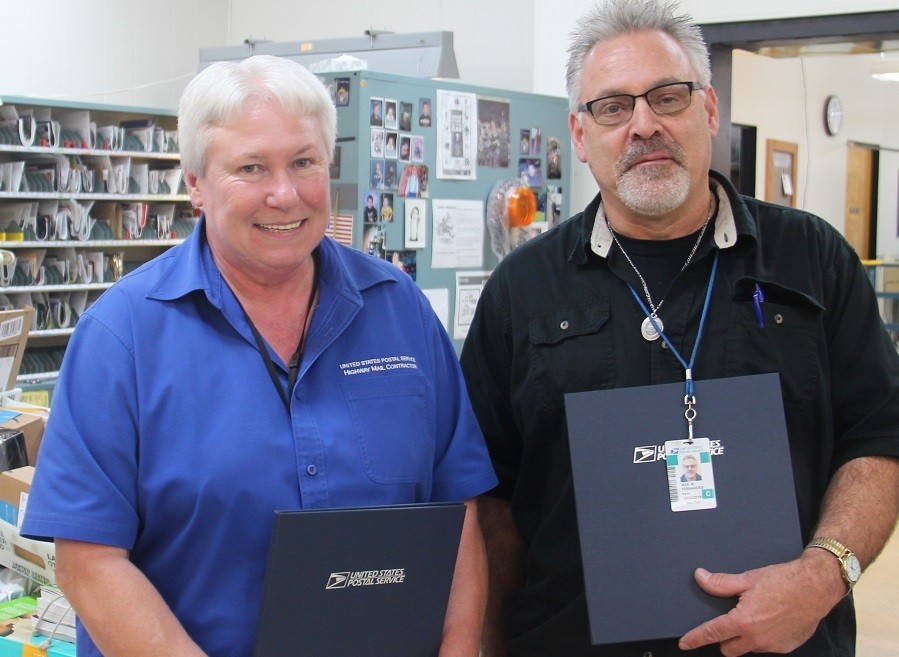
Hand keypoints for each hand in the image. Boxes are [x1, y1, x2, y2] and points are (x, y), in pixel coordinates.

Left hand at [678, 551, 843, 655]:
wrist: (816, 587)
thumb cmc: (784, 581)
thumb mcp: (748, 578)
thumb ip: (721, 583)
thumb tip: (700, 578)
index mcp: (744, 621)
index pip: (712, 633)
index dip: (695, 638)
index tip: (685, 643)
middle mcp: (758, 638)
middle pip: (728, 649)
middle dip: (723, 639)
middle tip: (727, 622)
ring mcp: (773, 645)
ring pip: (748, 648)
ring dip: (744, 638)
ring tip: (753, 616)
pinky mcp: (786, 647)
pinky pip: (766, 647)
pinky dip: (762, 637)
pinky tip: (769, 621)